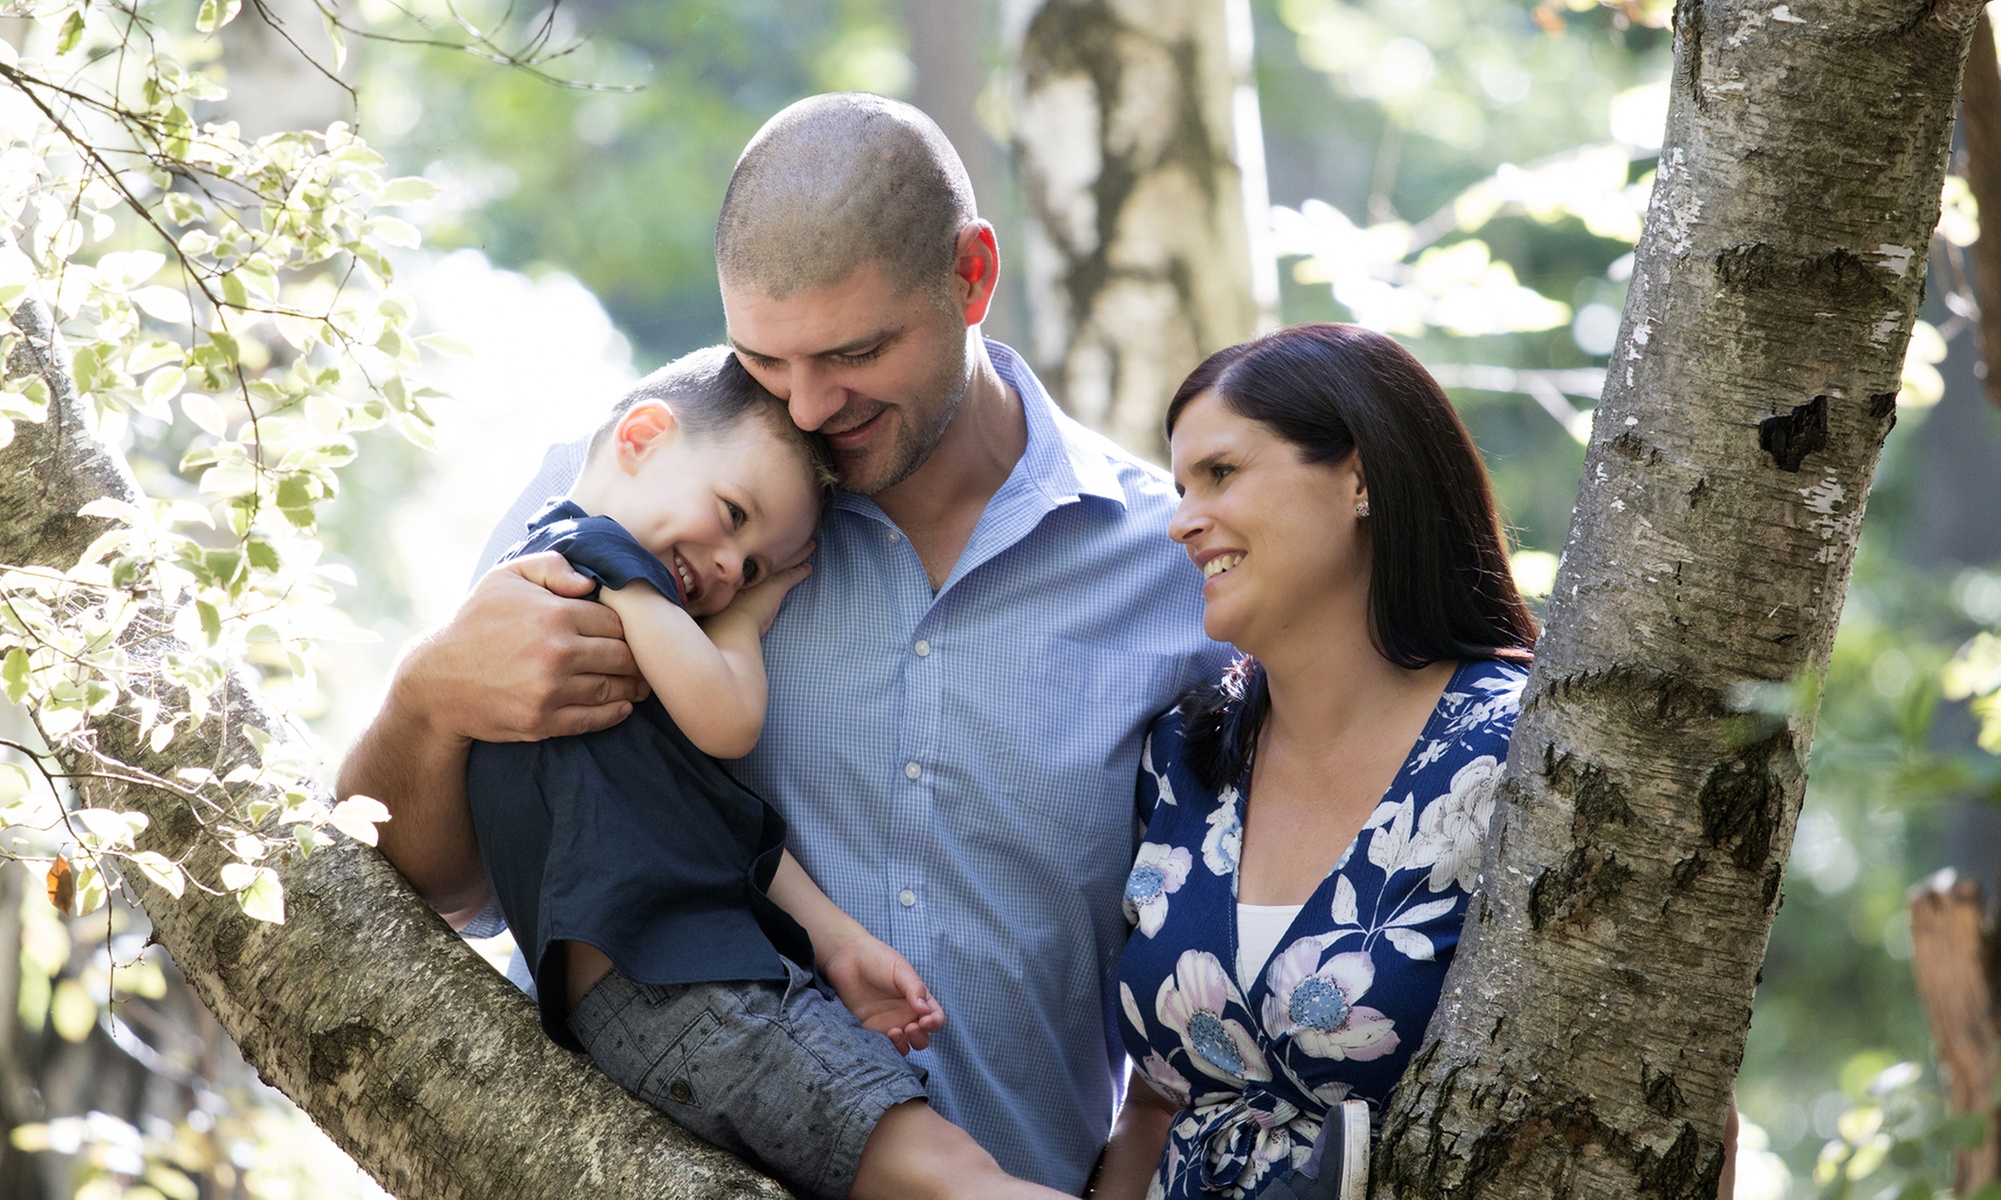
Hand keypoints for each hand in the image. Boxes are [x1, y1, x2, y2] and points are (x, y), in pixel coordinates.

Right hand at [401, 551, 647, 742]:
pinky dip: (615, 713)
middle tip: (644, 661)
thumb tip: (591, 582)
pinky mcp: (543, 720)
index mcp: (554, 614)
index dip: (625, 627)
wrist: (437, 680)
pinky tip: (623, 706)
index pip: (615, 621)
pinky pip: (594, 719)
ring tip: (638, 684)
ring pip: (613, 689)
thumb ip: (551, 566)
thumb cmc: (474, 622)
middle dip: (636, 659)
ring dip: (631, 687)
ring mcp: (551, 690)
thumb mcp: (505, 578)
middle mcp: (557, 653)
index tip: (628, 633)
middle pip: (622, 656)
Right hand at [706, 543, 814, 637]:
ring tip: (810, 545)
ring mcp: (764, 576)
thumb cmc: (722, 618)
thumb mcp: (720, 600)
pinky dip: (802, 572)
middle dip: (783, 543)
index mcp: (737, 572)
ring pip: (786, 560)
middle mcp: (751, 569)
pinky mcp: (777, 586)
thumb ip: (723, 594)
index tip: (768, 540)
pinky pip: (793, 575)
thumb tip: (718, 598)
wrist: (729, 625)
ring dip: (799, 553)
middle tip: (793, 531)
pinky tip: (809, 568)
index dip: (763, 547)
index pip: (754, 555)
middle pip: (771, 552)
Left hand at [819, 934, 943, 1054]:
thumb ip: (915, 988)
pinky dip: (886, 1048)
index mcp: (918, 999)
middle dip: (920, 1038)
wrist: (847, 959)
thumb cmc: (878, 959)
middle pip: (923, 1038)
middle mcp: (906, 1015)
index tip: (924, 1020)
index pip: (936, 1018)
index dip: (934, 1023)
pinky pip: (883, 1048)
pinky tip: (881, 1036)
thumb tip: (925, 1011)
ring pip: (906, 1047)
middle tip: (910, 1027)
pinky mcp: (871, 1030)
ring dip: (905, 1045)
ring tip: (894, 1031)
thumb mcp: (900, 970)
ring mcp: (889, 1024)